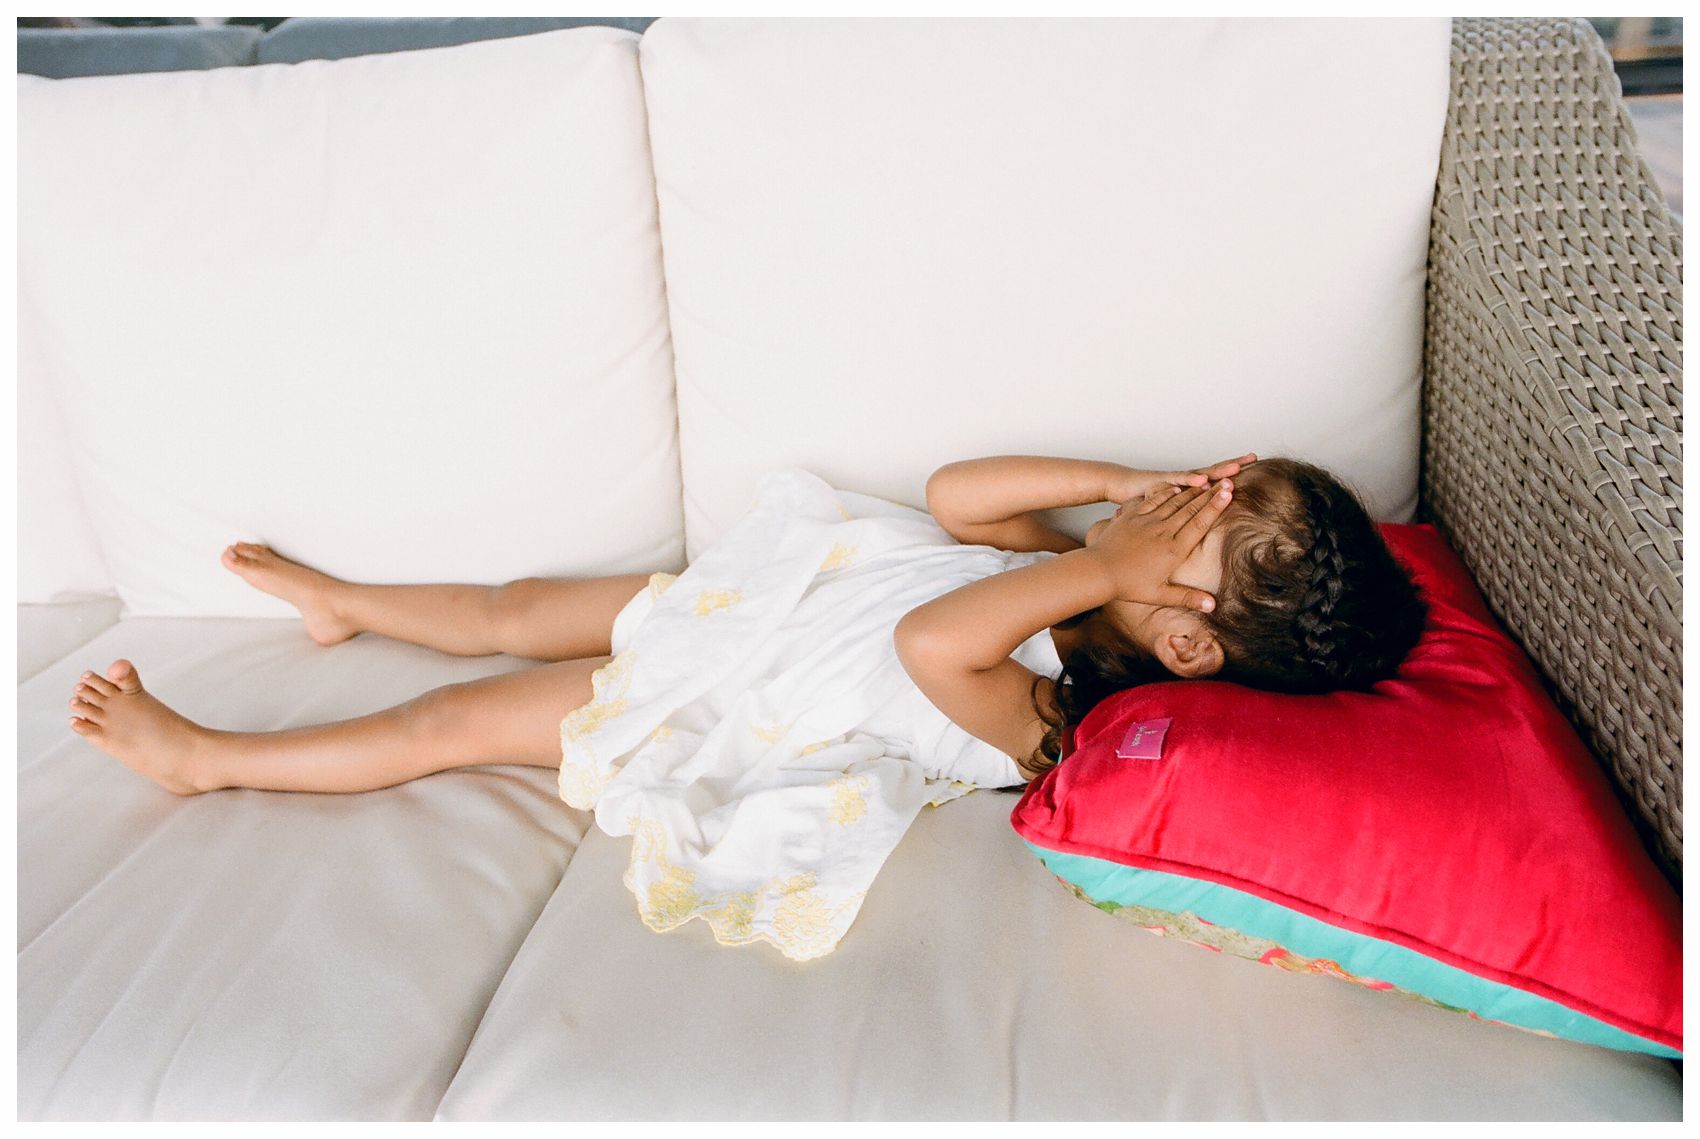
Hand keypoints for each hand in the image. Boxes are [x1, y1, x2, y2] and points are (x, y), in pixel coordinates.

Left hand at [1080, 480, 1234, 611]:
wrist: (1098, 571)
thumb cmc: (1128, 585)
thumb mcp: (1160, 595)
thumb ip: (1188, 598)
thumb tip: (1213, 605)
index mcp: (1174, 550)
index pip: (1200, 524)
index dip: (1216, 507)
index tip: (1229, 494)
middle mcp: (1163, 531)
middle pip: (1192, 508)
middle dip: (1211, 494)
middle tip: (1227, 482)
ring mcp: (1147, 521)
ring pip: (1175, 501)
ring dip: (1192, 491)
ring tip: (1207, 483)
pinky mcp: (1133, 516)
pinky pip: (1153, 500)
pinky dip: (1167, 492)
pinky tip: (1176, 487)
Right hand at [1104, 453, 1256, 504]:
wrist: (1117, 484)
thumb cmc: (1144, 499)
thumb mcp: (1168, 511)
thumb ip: (1183, 515)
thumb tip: (1197, 525)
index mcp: (1189, 489)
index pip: (1215, 481)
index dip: (1232, 477)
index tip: (1254, 471)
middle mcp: (1184, 481)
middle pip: (1212, 472)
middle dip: (1232, 466)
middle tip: (1253, 458)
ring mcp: (1172, 480)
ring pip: (1198, 474)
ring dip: (1216, 471)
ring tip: (1235, 469)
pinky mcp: (1157, 482)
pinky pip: (1175, 481)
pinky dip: (1188, 480)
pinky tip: (1202, 480)